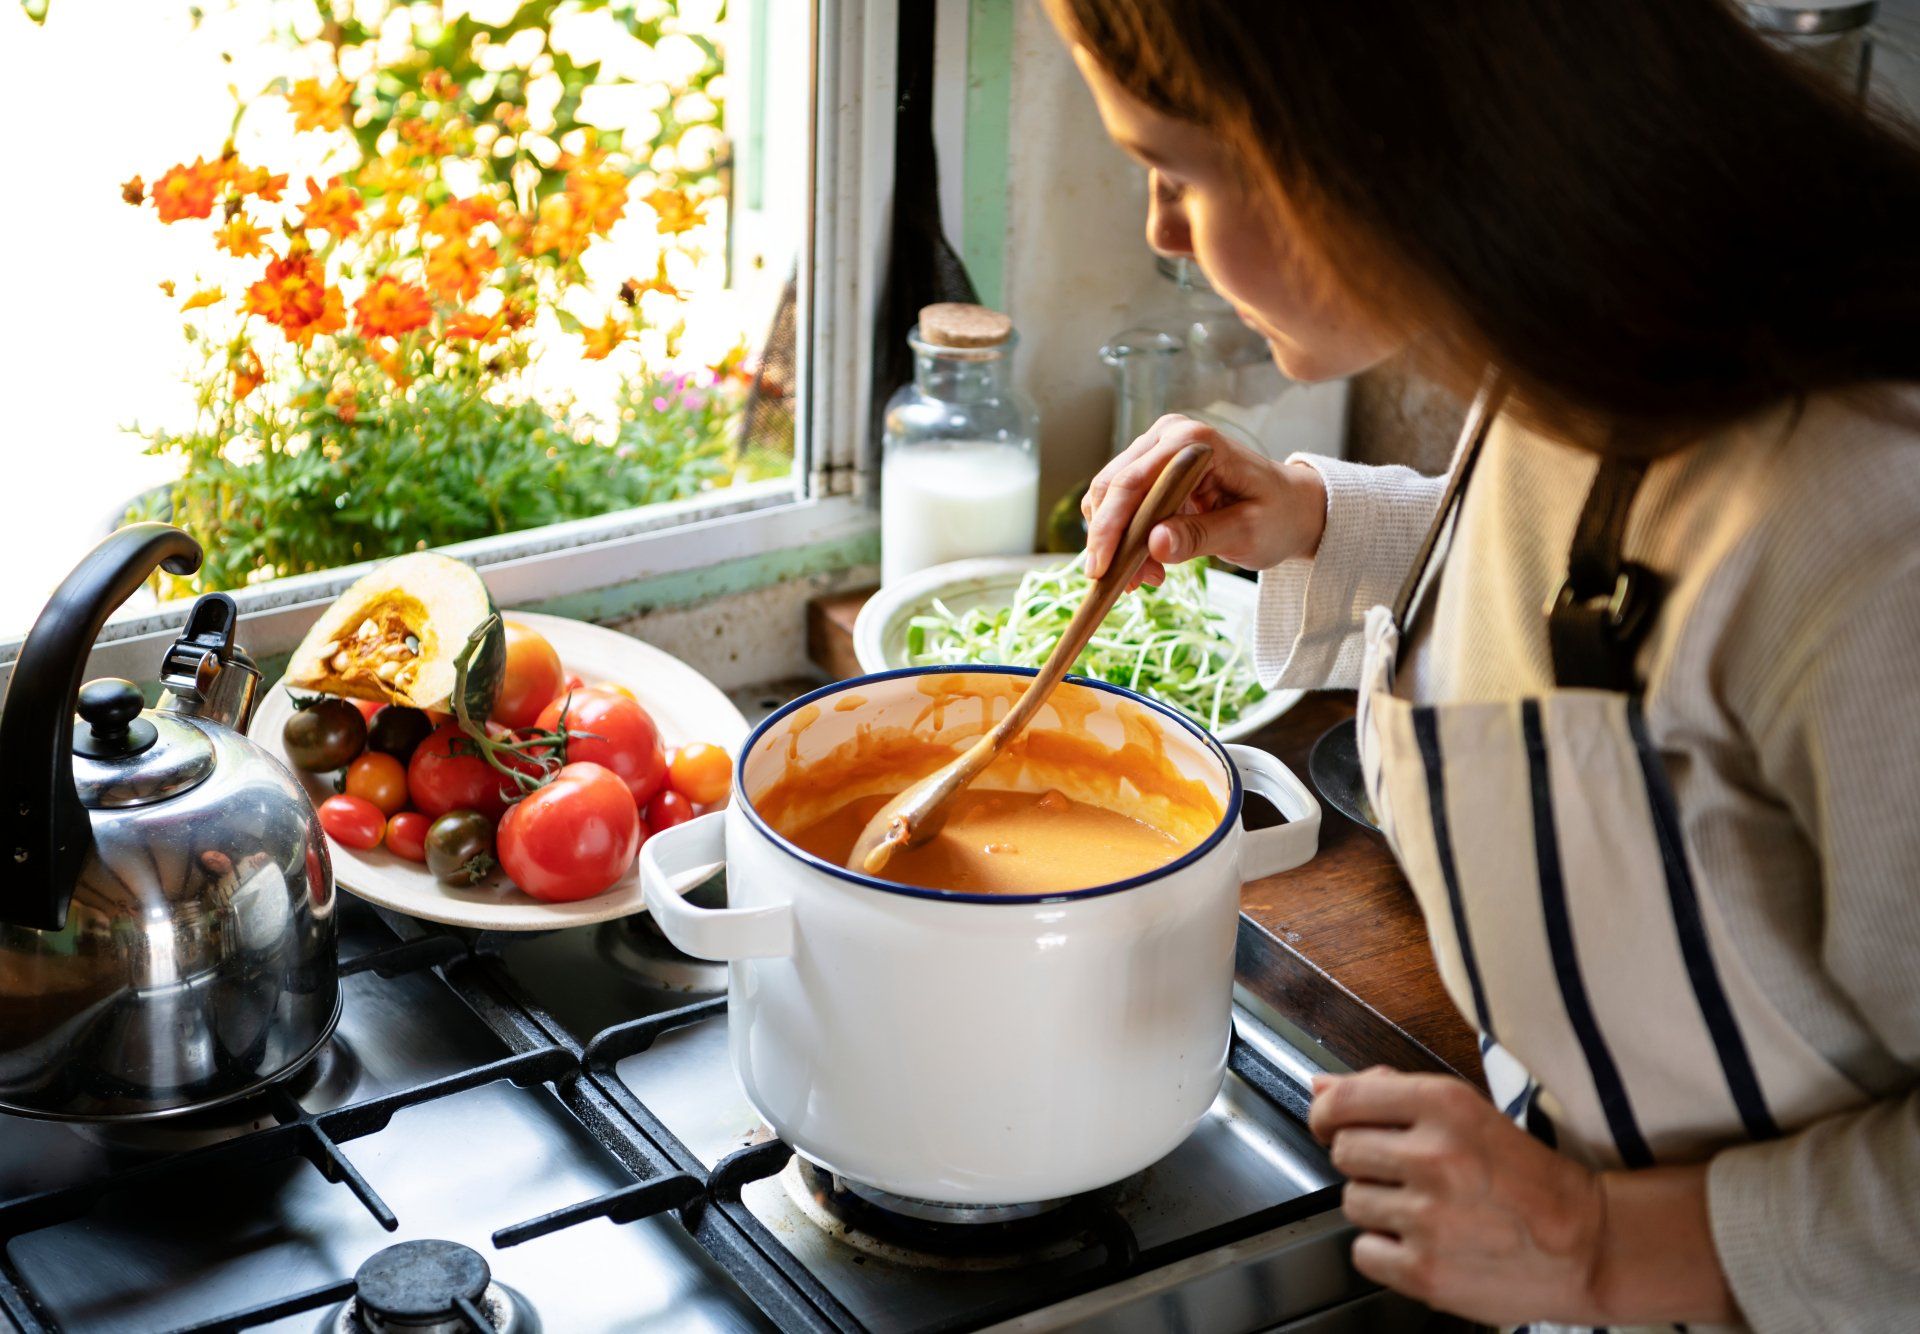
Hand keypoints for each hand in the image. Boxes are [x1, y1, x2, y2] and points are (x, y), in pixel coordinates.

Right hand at [1082, 415, 1326, 587]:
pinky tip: (1150, 564)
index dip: (1110, 527)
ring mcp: (1157, 450)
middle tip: (1125, 584)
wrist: (1291, 508)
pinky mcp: (1152, 470)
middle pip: (1112, 486)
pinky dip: (1125, 538)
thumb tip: (1153, 544)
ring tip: (1148, 577)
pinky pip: (1122, 505)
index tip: (1101, 570)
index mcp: (1193, 441)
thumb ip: (1199, 537)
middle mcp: (1168, 435)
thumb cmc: (1277, 515)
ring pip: (1109, 498)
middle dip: (1110, 540)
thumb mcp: (1246, 533)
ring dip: (1117, 543)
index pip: (1133, 482)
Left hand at [1310, 1067, 1606, 1325]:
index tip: (1330, 1123)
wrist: (1587, 1245)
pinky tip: (1423, 1242)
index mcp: (1446, 1107)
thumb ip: (1389, 1093)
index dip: (1327, 1113)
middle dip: (1367, 1162)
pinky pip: (1363, 1252)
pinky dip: (1385, 1251)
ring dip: (1379, 1208)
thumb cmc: (1526, 1176)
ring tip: (1427, 1209)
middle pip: (1343, 1151)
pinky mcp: (1426, 1270)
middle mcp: (1435, 1157)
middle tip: (1408, 1173)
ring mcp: (1429, 1218)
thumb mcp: (1467, 1112)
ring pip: (1351, 1202)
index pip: (1345, 1099)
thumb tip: (1320, 1087)